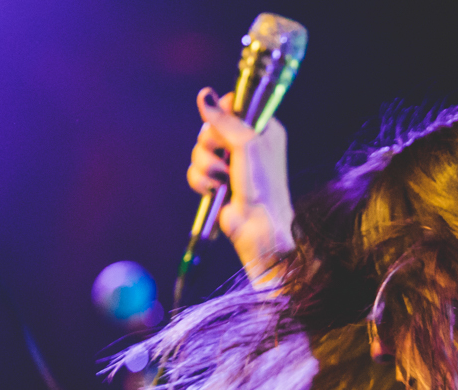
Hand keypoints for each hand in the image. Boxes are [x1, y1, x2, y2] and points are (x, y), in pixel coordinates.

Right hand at [188, 88, 295, 280]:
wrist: (259, 225)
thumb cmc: (263, 184)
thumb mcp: (247, 143)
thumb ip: (225, 119)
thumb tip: (204, 95)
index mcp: (262, 129)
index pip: (234, 105)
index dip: (223, 111)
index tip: (224, 122)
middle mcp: (245, 145)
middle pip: (210, 127)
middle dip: (211, 143)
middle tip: (225, 156)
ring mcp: (230, 164)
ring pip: (199, 150)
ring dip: (207, 165)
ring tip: (223, 179)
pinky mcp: (216, 183)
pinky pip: (195, 172)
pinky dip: (201, 181)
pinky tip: (215, 190)